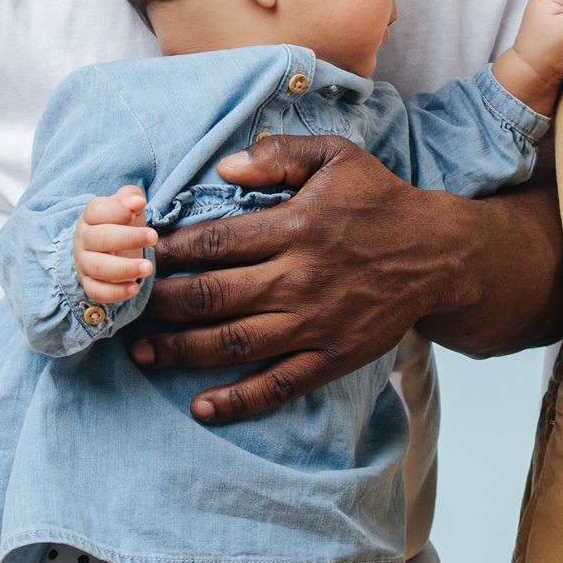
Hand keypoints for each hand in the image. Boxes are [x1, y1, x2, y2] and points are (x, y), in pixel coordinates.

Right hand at [73, 187, 155, 306]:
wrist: (108, 248)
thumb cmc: (120, 223)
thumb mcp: (126, 206)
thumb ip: (130, 197)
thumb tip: (136, 201)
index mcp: (90, 216)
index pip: (97, 211)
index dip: (118, 211)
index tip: (139, 209)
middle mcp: (84, 239)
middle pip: (100, 238)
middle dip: (128, 238)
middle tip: (154, 237)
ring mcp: (84, 263)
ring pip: (98, 267)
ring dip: (124, 268)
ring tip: (148, 268)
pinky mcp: (89, 283)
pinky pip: (96, 291)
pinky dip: (114, 293)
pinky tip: (134, 289)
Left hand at [128, 133, 470, 424]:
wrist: (438, 255)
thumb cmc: (379, 202)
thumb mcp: (336, 157)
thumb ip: (278, 156)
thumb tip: (223, 168)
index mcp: (295, 228)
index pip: (212, 243)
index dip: (167, 252)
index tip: (136, 255)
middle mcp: (298, 279)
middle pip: (210, 297)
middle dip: (158, 304)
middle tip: (124, 307)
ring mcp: (313, 325)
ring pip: (232, 344)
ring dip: (180, 351)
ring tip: (142, 352)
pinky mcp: (330, 358)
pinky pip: (276, 385)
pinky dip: (237, 400)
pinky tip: (200, 406)